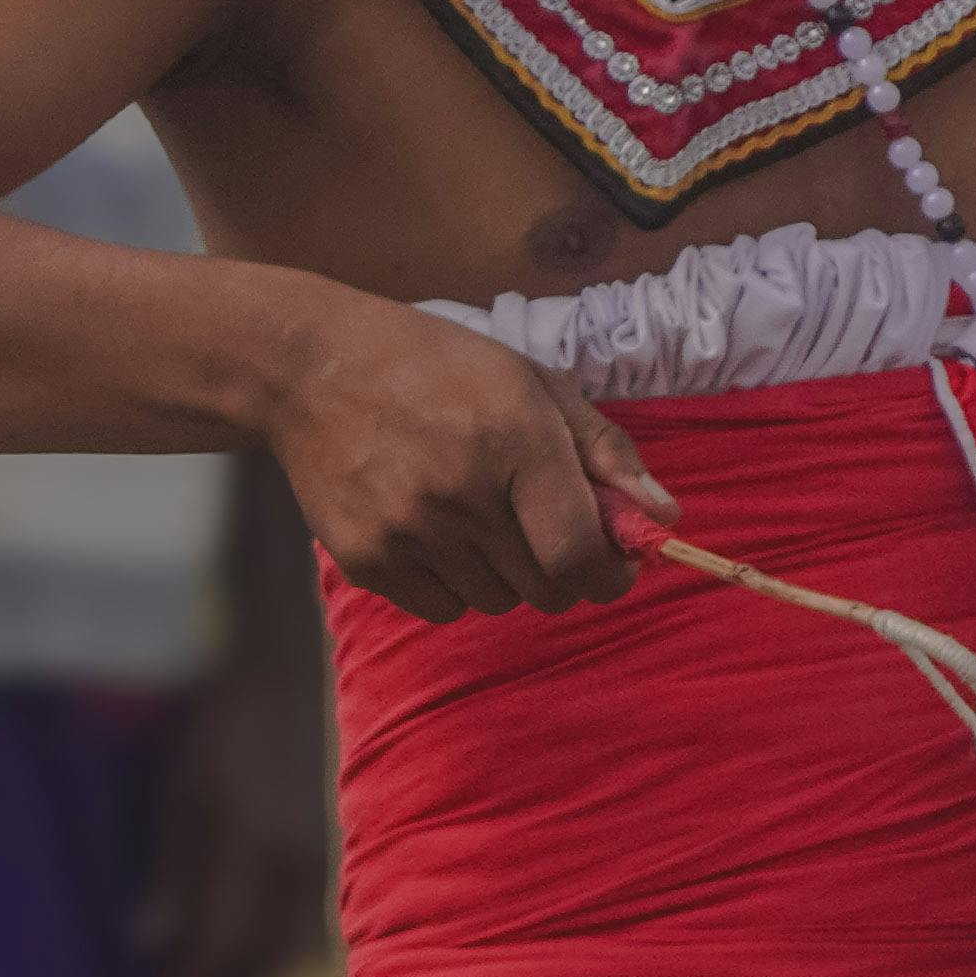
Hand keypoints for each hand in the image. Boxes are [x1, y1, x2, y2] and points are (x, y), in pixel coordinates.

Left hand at [131, 627, 335, 976]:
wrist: (288, 676)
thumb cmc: (223, 728)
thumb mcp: (183, 793)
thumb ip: (174, 872)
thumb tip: (150, 944)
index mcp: (258, 853)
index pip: (224, 946)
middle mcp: (300, 868)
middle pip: (264, 958)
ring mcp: (324, 862)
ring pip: (293, 946)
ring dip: (251, 976)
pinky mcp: (333, 853)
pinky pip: (309, 922)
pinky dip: (276, 948)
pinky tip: (250, 950)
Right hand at [271, 303, 670, 619]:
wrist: (310, 369)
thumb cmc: (437, 368)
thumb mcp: (533, 382)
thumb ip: (606, 451)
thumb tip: (664, 516)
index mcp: (515, 443)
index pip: (581, 555)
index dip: (610, 576)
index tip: (614, 568)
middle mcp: (461, 495)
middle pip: (546, 589)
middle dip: (562, 571)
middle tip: (542, 531)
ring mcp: (408, 532)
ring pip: (496, 603)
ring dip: (506, 576)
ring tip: (478, 517)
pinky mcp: (366, 558)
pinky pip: (441, 608)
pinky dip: (453, 586)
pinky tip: (436, 532)